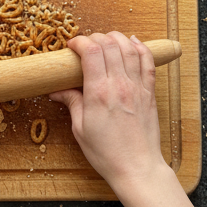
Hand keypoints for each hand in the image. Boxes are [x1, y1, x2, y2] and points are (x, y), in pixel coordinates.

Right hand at [49, 32, 165, 192]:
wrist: (137, 168)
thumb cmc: (108, 154)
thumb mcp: (81, 129)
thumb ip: (72, 103)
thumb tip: (57, 90)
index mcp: (99, 93)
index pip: (91, 51)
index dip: (79, 42)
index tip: (72, 47)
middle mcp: (120, 86)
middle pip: (110, 45)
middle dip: (96, 38)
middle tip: (87, 45)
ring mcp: (137, 88)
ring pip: (129, 48)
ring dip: (117, 39)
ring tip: (106, 41)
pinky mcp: (149, 94)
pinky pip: (148, 62)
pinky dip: (141, 48)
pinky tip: (133, 43)